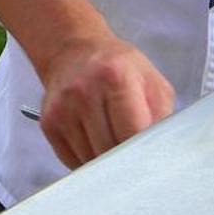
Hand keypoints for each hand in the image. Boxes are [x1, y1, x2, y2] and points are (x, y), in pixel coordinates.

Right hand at [34, 38, 175, 169]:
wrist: (74, 51)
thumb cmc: (120, 69)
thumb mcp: (152, 82)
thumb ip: (162, 116)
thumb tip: (164, 153)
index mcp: (115, 77)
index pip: (131, 133)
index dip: (144, 151)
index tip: (152, 156)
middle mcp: (84, 92)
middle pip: (110, 151)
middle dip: (127, 159)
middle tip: (136, 152)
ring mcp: (62, 109)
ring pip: (91, 162)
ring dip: (107, 163)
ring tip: (115, 141)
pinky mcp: (48, 124)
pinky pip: (73, 162)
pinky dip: (89, 161)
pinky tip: (96, 142)